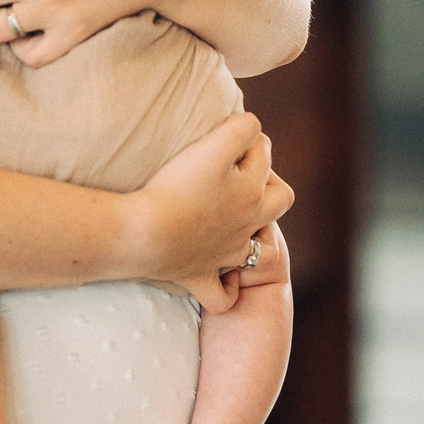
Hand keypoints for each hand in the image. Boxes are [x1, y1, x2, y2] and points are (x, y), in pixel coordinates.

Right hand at [132, 115, 291, 309]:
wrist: (144, 234)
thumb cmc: (178, 187)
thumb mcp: (216, 145)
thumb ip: (242, 129)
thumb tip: (254, 126)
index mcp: (253, 192)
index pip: (264, 152)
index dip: (248, 138)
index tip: (226, 134)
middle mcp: (246, 226)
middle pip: (279, 201)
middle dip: (268, 184)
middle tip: (241, 173)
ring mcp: (225, 255)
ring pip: (253, 251)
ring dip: (250, 235)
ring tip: (230, 218)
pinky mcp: (199, 277)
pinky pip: (221, 296)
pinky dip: (226, 289)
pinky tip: (221, 277)